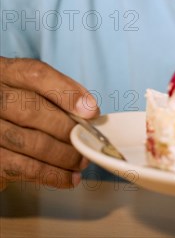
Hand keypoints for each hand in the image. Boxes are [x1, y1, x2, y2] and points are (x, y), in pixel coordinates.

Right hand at [0, 56, 99, 189]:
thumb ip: (57, 92)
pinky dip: (50, 174)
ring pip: (29, 141)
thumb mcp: (30, 89)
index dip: (66, 92)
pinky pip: (22, 168)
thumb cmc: (17, 107)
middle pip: (31, 109)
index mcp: (5, 72)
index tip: (91, 110)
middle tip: (88, 140)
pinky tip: (68, 177)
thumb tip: (89, 110)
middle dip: (66, 127)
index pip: (35, 74)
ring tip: (81, 161)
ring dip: (63, 155)